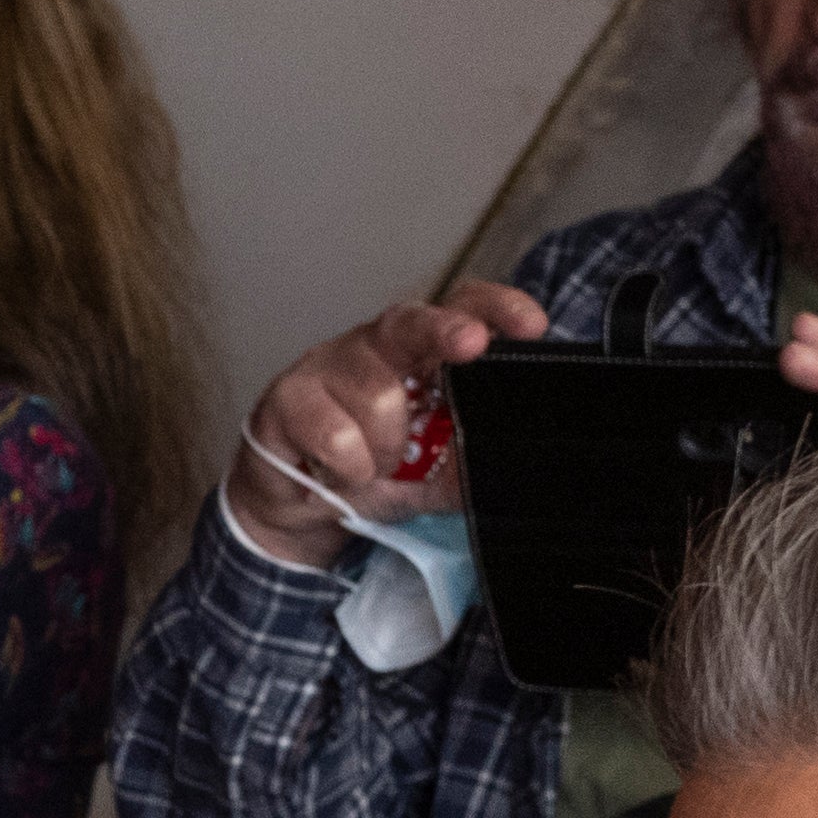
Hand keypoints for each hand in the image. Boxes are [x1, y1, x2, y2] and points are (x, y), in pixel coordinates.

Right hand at [213, 277, 551, 566]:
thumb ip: (469, 461)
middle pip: (410, 322)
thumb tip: (510, 459)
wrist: (298, 509)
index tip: (532, 327)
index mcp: (419, 352)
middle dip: (445, 330)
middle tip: (472, 345)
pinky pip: (334, 433)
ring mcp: (326, 365)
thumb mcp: (435, 474)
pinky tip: (343, 473)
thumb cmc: (370, 472)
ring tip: (377, 466)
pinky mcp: (285, 397)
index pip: (460, 308)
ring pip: (378, 396)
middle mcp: (374, 346)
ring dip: (387, 448)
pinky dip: (350, 467)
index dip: (496, 308)